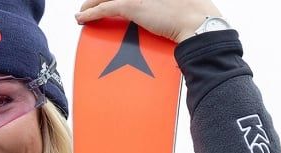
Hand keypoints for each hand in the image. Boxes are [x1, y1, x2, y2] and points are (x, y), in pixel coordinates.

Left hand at [75, 0, 222, 42]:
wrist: (199, 23)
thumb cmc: (195, 16)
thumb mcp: (178, 3)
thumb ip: (163, 4)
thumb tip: (155, 12)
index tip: (108, 0)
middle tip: (91, 4)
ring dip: (91, 4)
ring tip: (83, 11)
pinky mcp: (131, 5)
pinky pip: (103, 8)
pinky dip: (90, 13)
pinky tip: (82, 18)